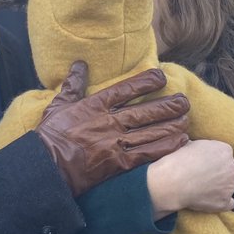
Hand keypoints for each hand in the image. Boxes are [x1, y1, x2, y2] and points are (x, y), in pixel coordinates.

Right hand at [37, 62, 190, 196]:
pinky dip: (166, 147)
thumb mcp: (58, 106)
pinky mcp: (118, 164)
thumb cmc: (49, 137)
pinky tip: (181, 142)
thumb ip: (72, 85)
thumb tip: (79, 64)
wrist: (46, 169)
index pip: (126, 89)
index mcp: (95, 106)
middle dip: (167, 105)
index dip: (146, 82)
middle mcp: (109, 122)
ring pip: (151, 132)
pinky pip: (148, 154)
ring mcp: (115, 144)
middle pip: (145, 111)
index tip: (161, 76)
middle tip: (184, 100)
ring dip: (172, 125)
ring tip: (187, 118)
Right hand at [147, 139, 233, 218]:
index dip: (213, 161)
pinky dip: (221, 202)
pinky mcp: (225, 201)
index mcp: (225, 150)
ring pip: (228, 186)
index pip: (224, 155)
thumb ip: (204, 148)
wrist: (174, 181)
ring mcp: (230, 186)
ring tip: (201, 190)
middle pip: (229, 170)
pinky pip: (229, 203)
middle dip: (219, 173)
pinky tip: (210, 201)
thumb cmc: (179, 161)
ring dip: (219, 188)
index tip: (203, 165)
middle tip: (203, 177)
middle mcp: (232, 167)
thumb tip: (201, 152)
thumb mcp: (192, 144)